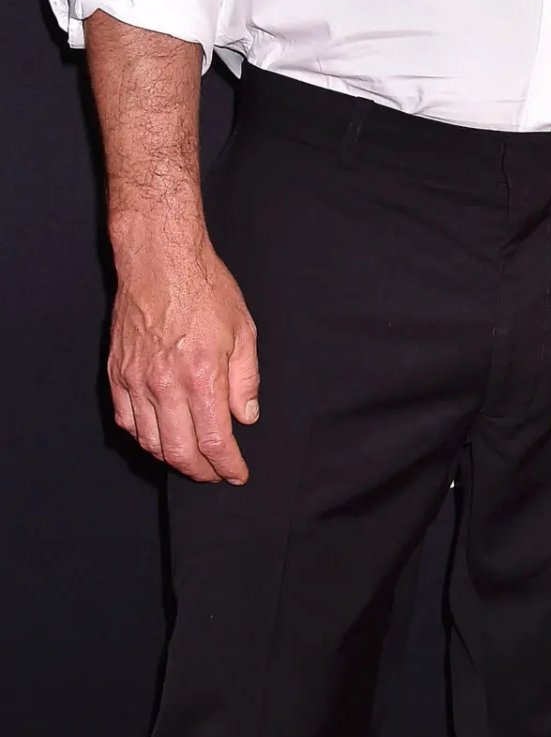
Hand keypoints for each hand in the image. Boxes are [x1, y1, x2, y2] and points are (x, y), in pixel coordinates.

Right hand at [107, 231, 258, 484]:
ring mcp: (136, 382)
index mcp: (201, 377)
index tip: (237, 474)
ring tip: (191, 459)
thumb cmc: (206, 290)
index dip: (227, 465)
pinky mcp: (117, 374)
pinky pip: (126, 420)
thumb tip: (246, 417)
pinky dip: (143, 437)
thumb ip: (245, 380)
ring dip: (172, 458)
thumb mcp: (243, 331)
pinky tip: (159, 437)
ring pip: (150, 441)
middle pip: (179, 451)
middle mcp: (166, 386)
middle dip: (201, 471)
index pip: (214, 441)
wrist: (160, 262)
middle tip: (215, 473)